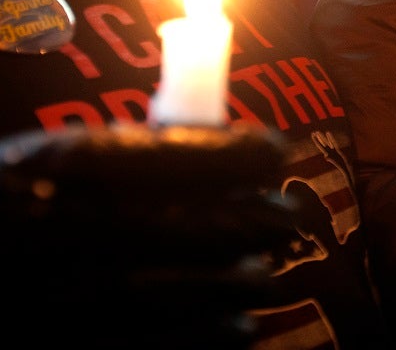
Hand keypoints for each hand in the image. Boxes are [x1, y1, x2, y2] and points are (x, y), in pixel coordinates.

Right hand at [0, 123, 297, 346]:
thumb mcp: (26, 167)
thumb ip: (109, 157)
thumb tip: (217, 144)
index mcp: (28, 176)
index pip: (145, 156)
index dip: (223, 153)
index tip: (274, 150)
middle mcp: (35, 239)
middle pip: (168, 229)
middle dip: (244, 223)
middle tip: (290, 216)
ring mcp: (40, 305)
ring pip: (165, 295)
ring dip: (231, 284)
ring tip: (269, 273)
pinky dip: (199, 339)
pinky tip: (239, 327)